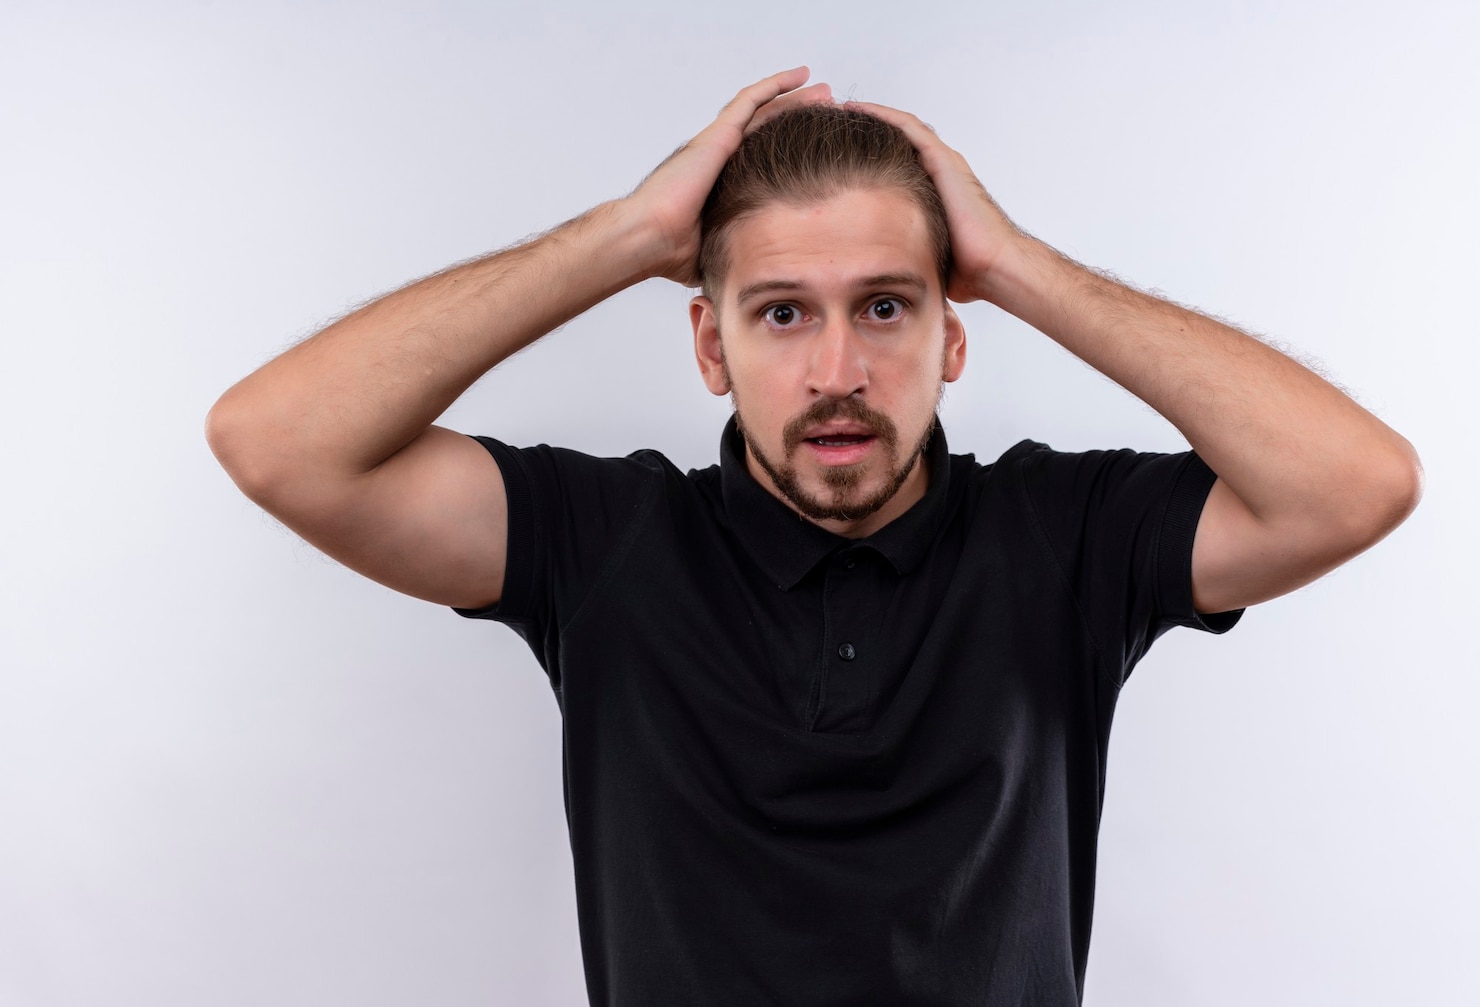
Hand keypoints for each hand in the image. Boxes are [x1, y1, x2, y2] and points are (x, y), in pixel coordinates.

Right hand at [624, 68, 832, 286]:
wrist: (650, 238)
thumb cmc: (669, 252)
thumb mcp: (717, 250)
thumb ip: (736, 249)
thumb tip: (751, 270)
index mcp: (719, 181)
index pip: (761, 155)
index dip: (788, 146)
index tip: (816, 146)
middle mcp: (719, 156)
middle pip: (767, 127)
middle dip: (798, 117)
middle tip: (827, 110)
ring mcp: (718, 142)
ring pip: (764, 109)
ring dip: (794, 98)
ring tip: (822, 91)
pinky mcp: (718, 135)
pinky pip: (751, 100)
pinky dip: (777, 85)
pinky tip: (801, 76)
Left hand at [843, 100, 1023, 303]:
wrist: (994, 267)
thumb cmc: (965, 270)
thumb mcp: (920, 252)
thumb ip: (901, 246)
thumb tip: (871, 264)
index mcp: (932, 191)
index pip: (894, 160)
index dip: (865, 152)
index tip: (834, 150)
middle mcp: (938, 171)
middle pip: (896, 139)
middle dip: (865, 129)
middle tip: (832, 121)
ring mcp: (943, 163)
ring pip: (901, 127)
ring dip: (870, 115)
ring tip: (839, 108)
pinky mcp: (944, 161)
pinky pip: (909, 128)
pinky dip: (883, 116)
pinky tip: (858, 109)